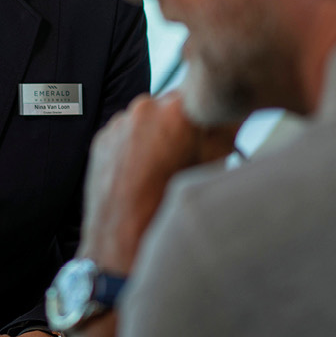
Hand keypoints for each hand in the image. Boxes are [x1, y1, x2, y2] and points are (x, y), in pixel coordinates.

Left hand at [81, 92, 239, 274]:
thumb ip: (225, 134)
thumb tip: (233, 115)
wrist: (121, 241)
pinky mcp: (102, 139)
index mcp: (177, 111)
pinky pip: (126, 134)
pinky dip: (135, 147)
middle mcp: (144, 108)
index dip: (211, 111)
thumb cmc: (168, 210)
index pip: (202, 94)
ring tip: (162, 170)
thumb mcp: (212, 169)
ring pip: (148, 120)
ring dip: (158, 136)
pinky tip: (141, 174)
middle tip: (190, 154)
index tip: (217, 126)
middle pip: (173, 106)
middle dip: (183, 125)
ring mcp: (119, 123)